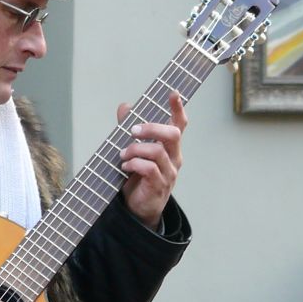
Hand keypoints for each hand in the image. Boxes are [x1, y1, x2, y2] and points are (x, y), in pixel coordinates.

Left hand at [116, 90, 185, 229]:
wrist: (139, 208)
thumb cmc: (139, 177)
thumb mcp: (134, 150)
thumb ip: (129, 129)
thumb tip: (125, 106)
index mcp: (170, 147)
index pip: (180, 124)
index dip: (178, 108)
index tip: (173, 93)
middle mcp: (174, 157)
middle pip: (172, 134)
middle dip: (151, 128)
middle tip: (132, 130)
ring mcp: (169, 172)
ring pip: (157, 151)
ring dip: (135, 149)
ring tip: (123, 155)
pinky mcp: (159, 185)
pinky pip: (149, 169)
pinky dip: (134, 164)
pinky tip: (125, 167)